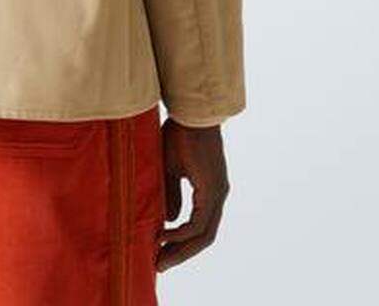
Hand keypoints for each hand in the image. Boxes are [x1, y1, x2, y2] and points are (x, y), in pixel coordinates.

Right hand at [156, 119, 229, 271]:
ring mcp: (218, 193)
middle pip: (203, 238)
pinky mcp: (213, 189)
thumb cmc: (180, 133)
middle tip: (160, 266)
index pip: (199, 227)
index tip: (160, 251)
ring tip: (160, 258)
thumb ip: (171, 192)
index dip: (181, 242)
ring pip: (204, 235)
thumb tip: (168, 219)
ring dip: (181, 249)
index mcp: (210, 191)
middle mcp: (218, 196)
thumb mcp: (170, 168)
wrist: (190, 112)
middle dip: (181, 254)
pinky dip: (182, 232)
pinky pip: (199, 222)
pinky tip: (163, 235)